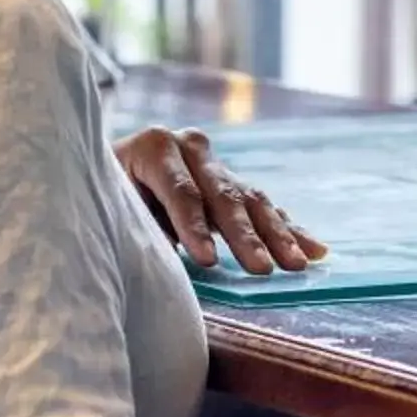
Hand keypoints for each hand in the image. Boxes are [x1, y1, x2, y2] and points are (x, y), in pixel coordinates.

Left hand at [115, 126, 325, 275]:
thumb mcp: (108, 204)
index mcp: (155, 146)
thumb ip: (137, 226)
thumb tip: (162, 257)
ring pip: (251, 201)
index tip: (207, 261)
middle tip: (261, 269)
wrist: (103, 170)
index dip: (194, 226)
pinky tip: (316, 250)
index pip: (180, 190)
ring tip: (296, 264)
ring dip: (277, 236)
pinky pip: (265, 208)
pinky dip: (289, 230)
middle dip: (244, 236)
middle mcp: (192, 147)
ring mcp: (217, 164)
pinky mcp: (234, 184)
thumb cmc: (100, 196)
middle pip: (222, 195)